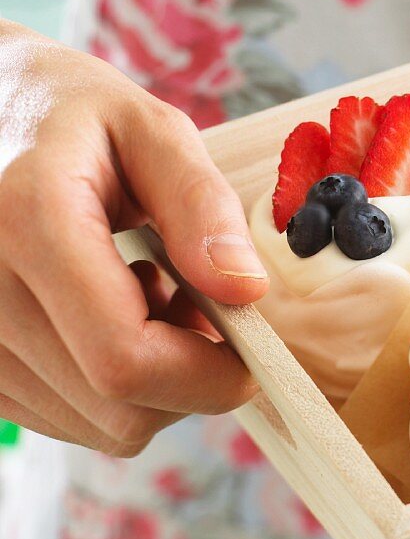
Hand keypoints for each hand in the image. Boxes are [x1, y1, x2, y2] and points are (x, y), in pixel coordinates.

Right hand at [0, 20, 267, 454]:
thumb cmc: (71, 115)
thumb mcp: (151, 131)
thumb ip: (202, 206)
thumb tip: (246, 291)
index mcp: (28, 220)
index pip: (126, 360)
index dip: (208, 376)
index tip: (251, 352)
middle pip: (116, 407)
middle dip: (187, 376)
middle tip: (194, 302)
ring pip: (91, 423)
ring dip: (147, 380)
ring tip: (140, 292)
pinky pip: (60, 416)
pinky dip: (102, 383)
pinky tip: (101, 313)